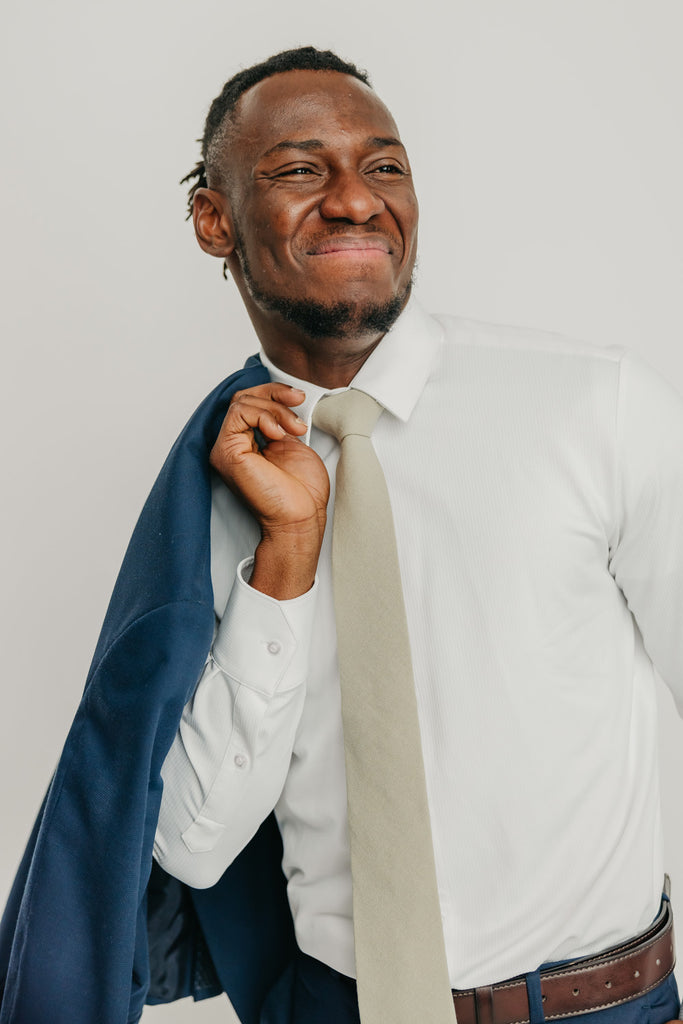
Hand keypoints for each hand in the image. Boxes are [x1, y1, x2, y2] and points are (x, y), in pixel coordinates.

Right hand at [210, 383, 329, 597]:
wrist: (301, 518)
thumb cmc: (300, 493)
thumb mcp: (292, 444)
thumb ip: (279, 424)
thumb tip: (282, 402)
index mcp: (246, 444)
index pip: (249, 403)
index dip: (273, 393)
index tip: (298, 398)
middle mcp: (232, 445)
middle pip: (243, 398)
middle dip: (275, 395)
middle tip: (298, 403)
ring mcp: (226, 449)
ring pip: (242, 402)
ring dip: (275, 409)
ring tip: (294, 429)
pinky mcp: (227, 452)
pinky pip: (239, 413)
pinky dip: (264, 415)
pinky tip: (278, 434)